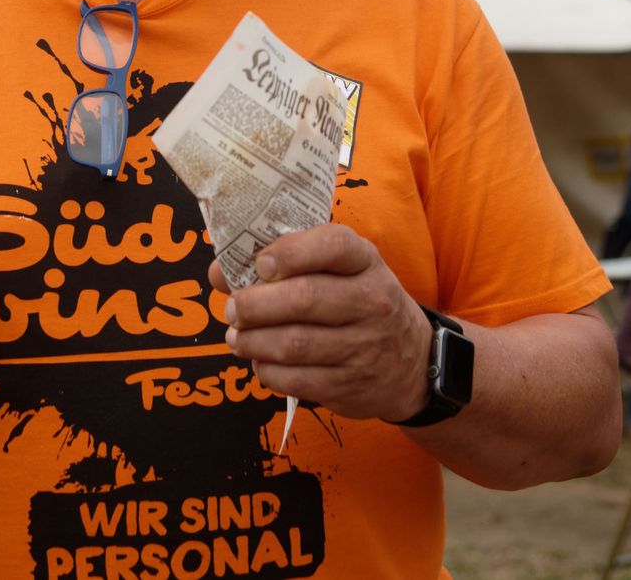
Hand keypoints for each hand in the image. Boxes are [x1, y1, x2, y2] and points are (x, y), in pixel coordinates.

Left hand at [208, 223, 432, 422]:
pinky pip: (297, 380)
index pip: (333, 245)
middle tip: (233, 309)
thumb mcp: (342, 271)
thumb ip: (287, 263)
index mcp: (366, 262)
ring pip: (294, 344)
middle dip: (255, 304)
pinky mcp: (351, 385)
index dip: (289, 252)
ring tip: (236, 337)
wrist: (412, 362)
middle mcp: (371, 302)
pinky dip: (267, 371)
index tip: (259, 263)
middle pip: (303, 299)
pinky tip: (260, 361)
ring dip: (253, 341)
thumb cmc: (359, 302)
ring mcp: (364, 347)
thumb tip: (218, 273)